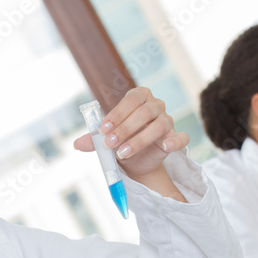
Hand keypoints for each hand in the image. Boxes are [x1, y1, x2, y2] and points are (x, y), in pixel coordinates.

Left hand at [73, 87, 188, 179]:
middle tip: (109, 143)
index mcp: (139, 97)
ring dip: (139, 140)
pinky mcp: (175, 137)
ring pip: (159, 125)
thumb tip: (77, 144)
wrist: (134, 160)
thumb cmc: (120, 140)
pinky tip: (166, 147)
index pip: (131, 99)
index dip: (118, 113)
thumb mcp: (105, 139)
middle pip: (144, 112)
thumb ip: (93, 139)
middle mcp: (155, 105)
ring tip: (122, 153)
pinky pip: (181, 137)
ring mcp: (167, 120)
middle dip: (124, 129)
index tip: (103, 129)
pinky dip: (175, 141)